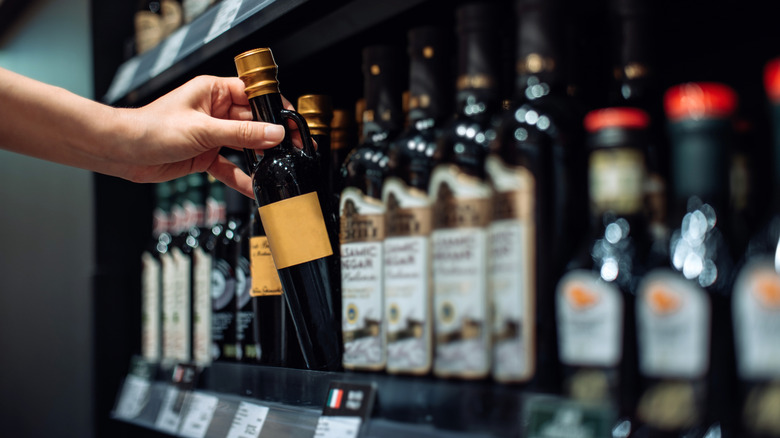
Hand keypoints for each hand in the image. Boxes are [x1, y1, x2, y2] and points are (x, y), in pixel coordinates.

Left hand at [116, 75, 293, 196]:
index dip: (274, 107)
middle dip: (271, 137)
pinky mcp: (205, 155)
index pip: (253, 94)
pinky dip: (241, 177)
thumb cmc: (151, 128)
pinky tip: (255, 187)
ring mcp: (211, 134)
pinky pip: (230, 166)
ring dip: (259, 158)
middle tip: (292, 149)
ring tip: (279, 167)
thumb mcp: (203, 130)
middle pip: (253, 122)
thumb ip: (242, 133)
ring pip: (244, 145)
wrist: (123, 152)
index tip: (291, 121)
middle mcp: (214, 111)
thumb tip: (273, 133)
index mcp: (213, 91)